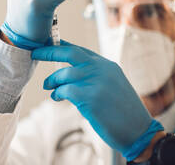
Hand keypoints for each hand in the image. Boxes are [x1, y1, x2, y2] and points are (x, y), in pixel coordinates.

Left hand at [31, 40, 163, 160]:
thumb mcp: (111, 86)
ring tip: (48, 87)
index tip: (46, 43)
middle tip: (35, 52)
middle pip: (70, 52)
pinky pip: (65, 90)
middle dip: (49, 51)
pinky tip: (56, 97)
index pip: (80, 49)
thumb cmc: (123, 112)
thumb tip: (67, 75)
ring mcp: (96, 82)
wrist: (139, 131)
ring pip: (64, 73)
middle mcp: (102, 70)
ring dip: (52, 80)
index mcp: (107, 65)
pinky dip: (57, 93)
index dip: (60, 45)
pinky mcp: (90, 98)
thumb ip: (93, 76)